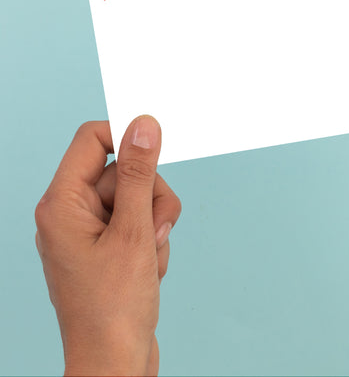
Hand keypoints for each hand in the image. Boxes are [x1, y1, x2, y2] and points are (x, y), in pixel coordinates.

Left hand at [35, 116, 180, 375]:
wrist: (116, 362)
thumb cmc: (114, 307)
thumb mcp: (133, 232)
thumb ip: (138, 174)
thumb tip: (143, 125)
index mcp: (62, 202)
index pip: (92, 139)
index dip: (126, 137)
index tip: (158, 148)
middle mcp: (71, 212)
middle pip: (124, 171)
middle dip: (150, 198)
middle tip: (153, 232)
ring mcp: (90, 229)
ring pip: (138, 196)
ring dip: (156, 222)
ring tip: (150, 256)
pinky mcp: (107, 244)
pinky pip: (139, 220)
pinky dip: (153, 238)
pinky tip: (148, 268)